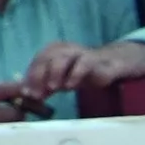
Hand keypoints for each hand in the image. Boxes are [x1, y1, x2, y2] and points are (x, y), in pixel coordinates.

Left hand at [22, 40, 144, 101]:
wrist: (117, 65)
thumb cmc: (87, 72)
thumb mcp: (64, 79)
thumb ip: (47, 85)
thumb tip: (28, 95)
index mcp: (56, 50)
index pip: (38, 61)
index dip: (31, 76)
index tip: (28, 94)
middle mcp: (67, 49)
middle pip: (46, 58)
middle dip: (39, 76)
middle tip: (36, 94)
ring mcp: (82, 53)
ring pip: (62, 58)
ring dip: (54, 73)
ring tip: (53, 88)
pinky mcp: (97, 61)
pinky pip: (84, 64)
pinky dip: (75, 74)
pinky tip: (70, 86)